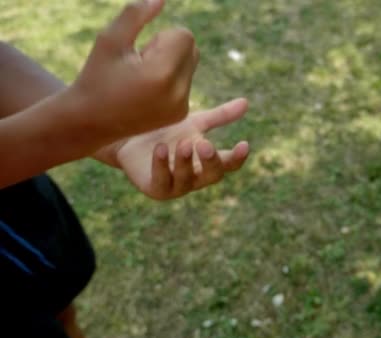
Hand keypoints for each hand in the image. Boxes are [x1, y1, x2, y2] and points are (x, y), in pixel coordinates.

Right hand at [70, 0, 198, 140]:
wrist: (90, 121)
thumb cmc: (97, 75)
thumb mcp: (110, 40)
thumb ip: (136, 14)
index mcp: (162, 74)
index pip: (184, 35)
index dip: (160, 37)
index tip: (139, 52)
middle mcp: (177, 93)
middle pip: (192, 48)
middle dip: (168, 48)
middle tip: (139, 64)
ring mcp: (181, 107)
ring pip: (191, 64)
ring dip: (170, 63)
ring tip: (142, 78)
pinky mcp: (181, 114)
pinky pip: (186, 82)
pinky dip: (171, 79)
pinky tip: (147, 91)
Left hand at [109, 98, 249, 199]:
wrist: (131, 138)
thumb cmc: (167, 132)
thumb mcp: (195, 123)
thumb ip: (220, 116)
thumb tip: (246, 102)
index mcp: (208, 163)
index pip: (229, 164)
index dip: (238, 157)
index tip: (244, 144)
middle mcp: (196, 177)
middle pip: (213, 175)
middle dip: (210, 161)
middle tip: (205, 144)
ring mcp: (176, 186)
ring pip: (187, 179)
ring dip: (186, 162)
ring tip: (184, 144)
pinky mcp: (155, 188)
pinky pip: (161, 181)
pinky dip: (162, 165)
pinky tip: (161, 148)